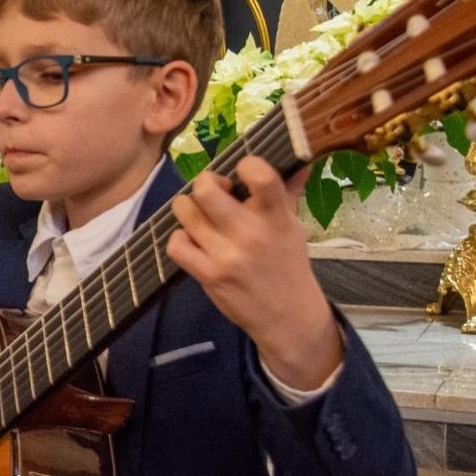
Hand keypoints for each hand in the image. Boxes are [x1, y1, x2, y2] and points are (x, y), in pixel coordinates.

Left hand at [166, 156, 340, 388]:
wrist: (287, 316)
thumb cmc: (287, 264)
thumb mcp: (292, 226)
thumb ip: (289, 190)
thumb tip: (299, 159)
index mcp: (276, 217)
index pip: (261, 176)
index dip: (246, 165)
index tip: (243, 172)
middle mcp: (250, 234)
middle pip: (205, 190)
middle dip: (205, 184)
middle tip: (213, 193)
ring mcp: (226, 255)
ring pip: (185, 212)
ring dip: (188, 209)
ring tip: (201, 216)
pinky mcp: (208, 275)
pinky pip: (176, 244)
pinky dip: (180, 238)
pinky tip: (193, 240)